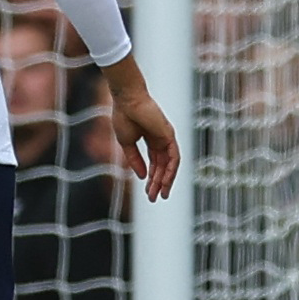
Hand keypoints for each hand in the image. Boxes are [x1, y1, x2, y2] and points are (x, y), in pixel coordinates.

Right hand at [107, 84, 179, 201]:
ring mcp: (167, 139)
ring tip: (161, 194)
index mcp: (151, 141)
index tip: (147, 193)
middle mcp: (161, 141)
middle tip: (154, 199)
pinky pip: (174, 157)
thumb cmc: (124, 117)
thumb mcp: (126, 143)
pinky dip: (171, 170)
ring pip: (170, 165)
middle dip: (158, 184)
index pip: (155, 164)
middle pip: (163, 167)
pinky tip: (165, 181)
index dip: (151, 179)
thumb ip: (134, 160)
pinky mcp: (169, 136)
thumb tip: (142, 176)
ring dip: (166, 181)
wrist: (127, 101)